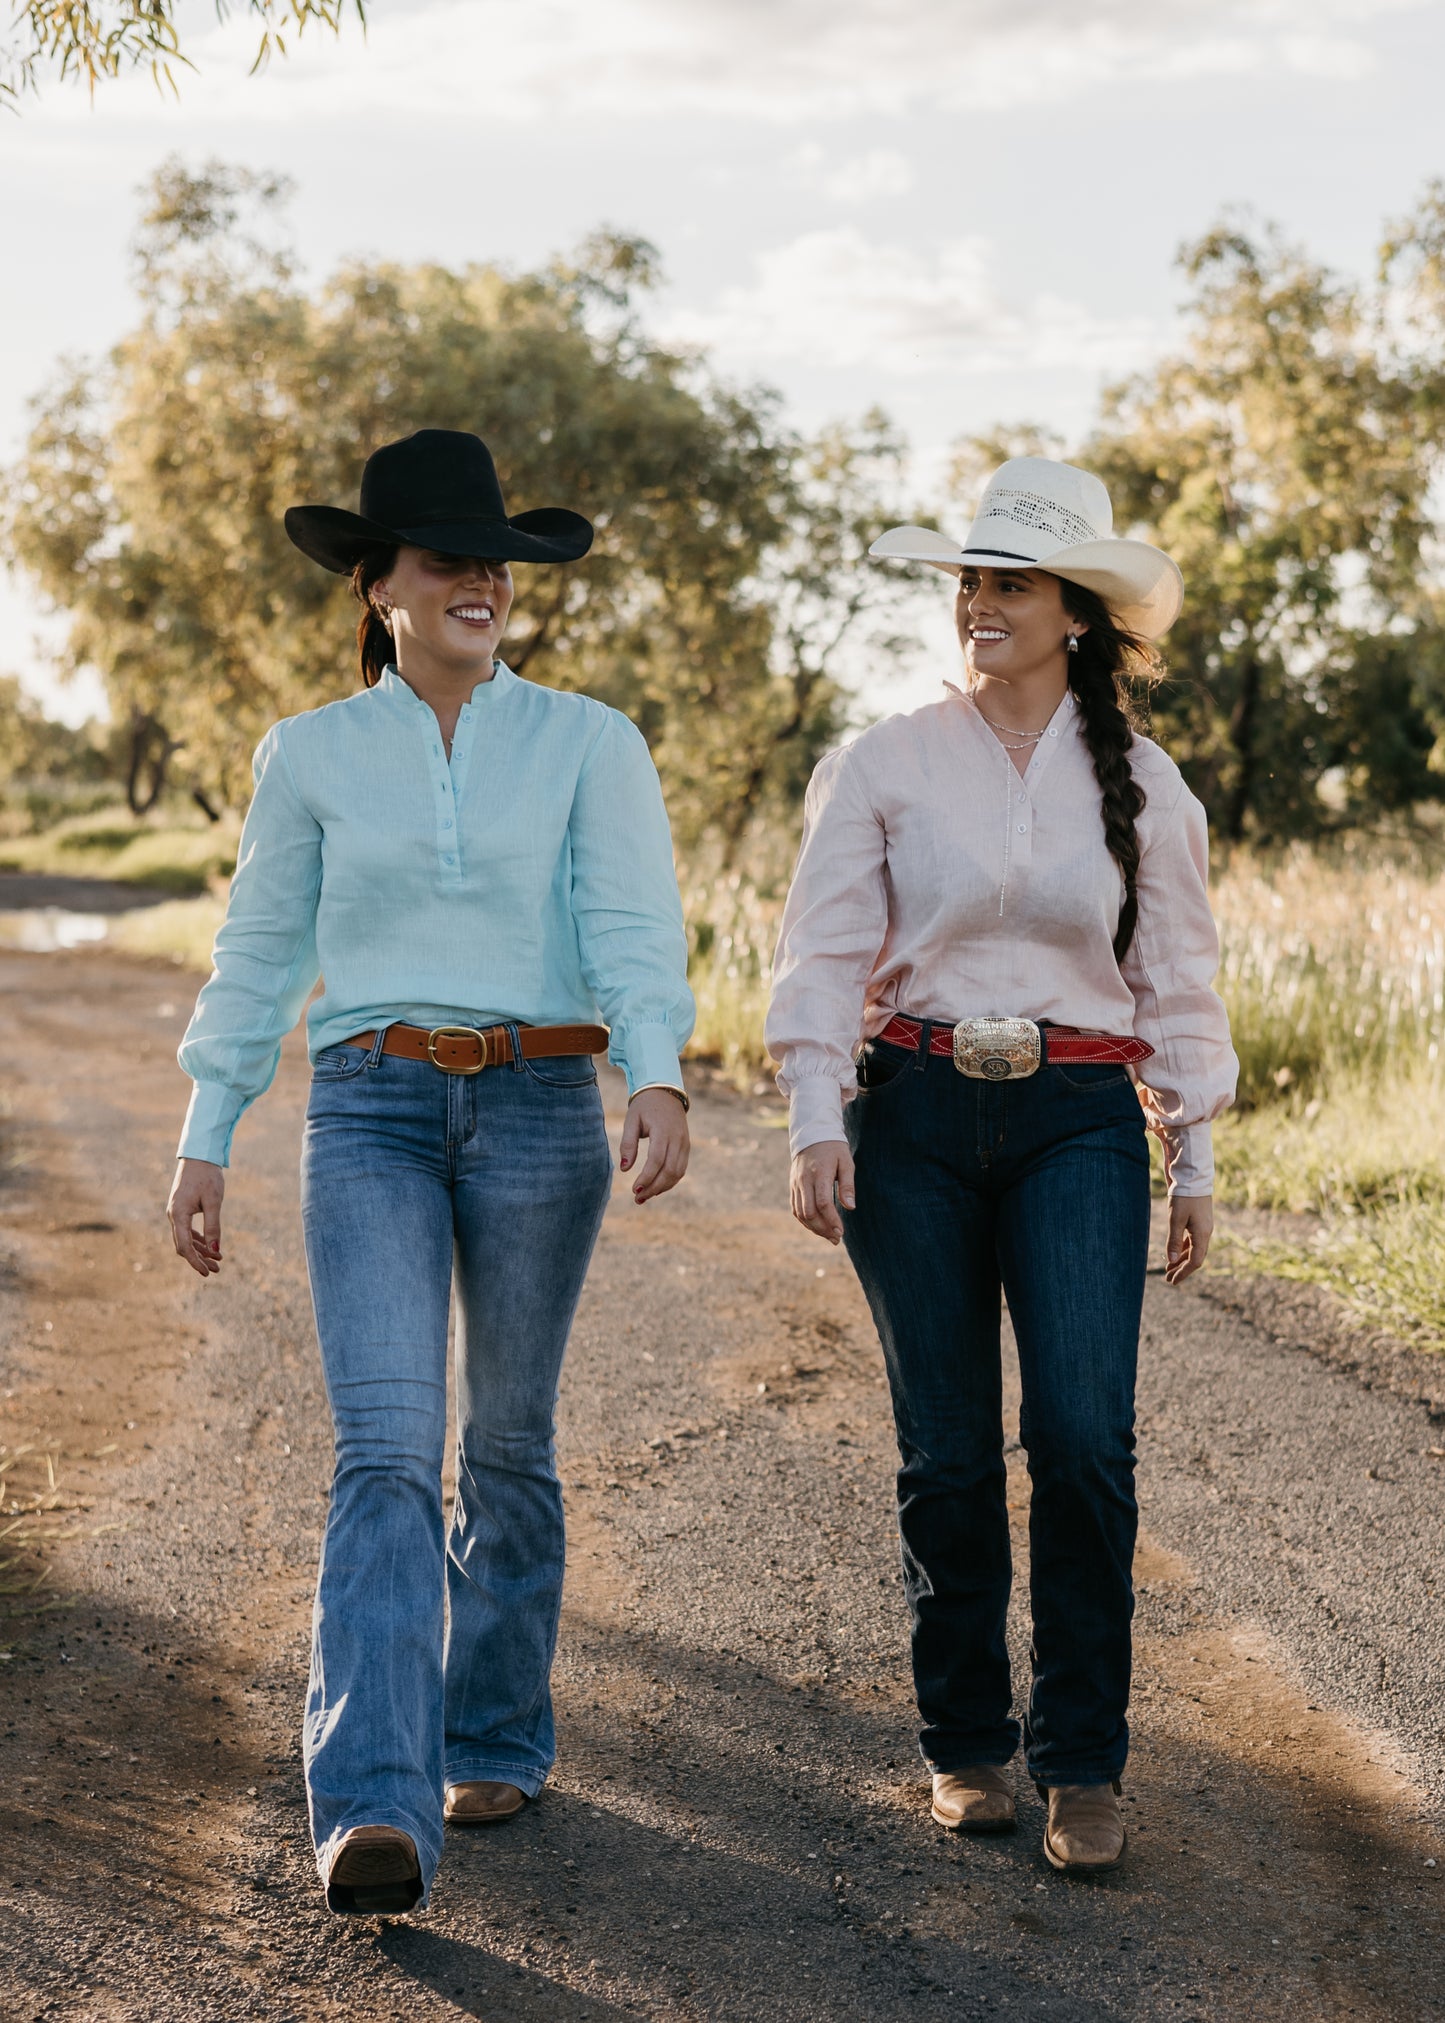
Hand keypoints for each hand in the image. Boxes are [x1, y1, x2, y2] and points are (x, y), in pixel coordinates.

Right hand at [168, 1157, 224, 1276]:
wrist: (199, 1155)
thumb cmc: (207, 1176)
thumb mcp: (214, 1202)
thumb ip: (214, 1226)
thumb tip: (216, 1250)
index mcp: (178, 1215)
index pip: (184, 1246)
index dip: (195, 1262)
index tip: (207, 1273)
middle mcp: (173, 1216)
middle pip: (184, 1246)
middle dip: (199, 1259)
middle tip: (217, 1269)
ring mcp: (176, 1213)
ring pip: (186, 1239)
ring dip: (201, 1250)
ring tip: (218, 1260)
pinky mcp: (182, 1209)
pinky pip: (188, 1230)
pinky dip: (199, 1239)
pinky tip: (211, 1246)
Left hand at [620, 1088, 689, 1203]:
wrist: (665, 1091)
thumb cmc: (644, 1106)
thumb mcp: (631, 1120)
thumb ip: (627, 1144)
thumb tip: (624, 1170)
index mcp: (663, 1131)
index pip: (656, 1160)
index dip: (646, 1178)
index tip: (633, 1190)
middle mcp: (677, 1139)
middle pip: (669, 1171)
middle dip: (653, 1188)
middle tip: (637, 1198)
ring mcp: (684, 1143)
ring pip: (677, 1173)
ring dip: (662, 1188)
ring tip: (644, 1196)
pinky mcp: (686, 1147)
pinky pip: (680, 1169)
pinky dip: (669, 1181)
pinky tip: (656, 1187)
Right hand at [790, 1140, 854, 1244]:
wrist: (812, 1135)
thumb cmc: (834, 1149)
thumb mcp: (846, 1162)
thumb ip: (848, 1185)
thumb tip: (850, 1207)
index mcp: (820, 1173)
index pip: (823, 1202)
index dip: (832, 1220)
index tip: (841, 1232)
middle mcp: (804, 1180)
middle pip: (809, 1212)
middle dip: (823, 1228)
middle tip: (837, 1238)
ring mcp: (796, 1184)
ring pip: (800, 1213)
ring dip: (814, 1228)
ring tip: (829, 1236)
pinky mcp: (792, 1186)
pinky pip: (795, 1209)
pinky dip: (805, 1221)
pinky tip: (817, 1227)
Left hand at [1165, 1194, 1212, 1283]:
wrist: (1192, 1174)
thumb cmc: (1184, 1196)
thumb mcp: (1176, 1219)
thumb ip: (1174, 1240)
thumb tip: (1171, 1261)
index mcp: (1202, 1234)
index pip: (1195, 1261)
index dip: (1184, 1273)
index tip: (1172, 1281)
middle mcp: (1205, 1232)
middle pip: (1194, 1257)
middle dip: (1181, 1268)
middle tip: (1168, 1279)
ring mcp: (1202, 1226)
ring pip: (1192, 1248)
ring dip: (1180, 1259)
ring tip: (1169, 1268)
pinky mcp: (1197, 1219)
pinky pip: (1191, 1239)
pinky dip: (1182, 1247)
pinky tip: (1174, 1252)